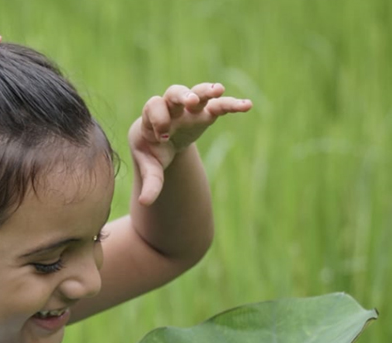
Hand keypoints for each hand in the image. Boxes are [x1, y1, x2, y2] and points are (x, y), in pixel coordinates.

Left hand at [129, 82, 251, 204]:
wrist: (160, 139)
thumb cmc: (152, 151)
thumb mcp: (150, 166)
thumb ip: (150, 182)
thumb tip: (145, 203)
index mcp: (151, 117)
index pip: (153, 107)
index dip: (158, 118)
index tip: (162, 136)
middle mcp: (171, 108)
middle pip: (174, 92)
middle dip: (182, 95)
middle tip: (189, 101)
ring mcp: (189, 109)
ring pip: (198, 93)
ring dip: (207, 91)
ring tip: (218, 90)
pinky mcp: (205, 114)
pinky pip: (220, 105)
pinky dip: (232, 104)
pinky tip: (247, 105)